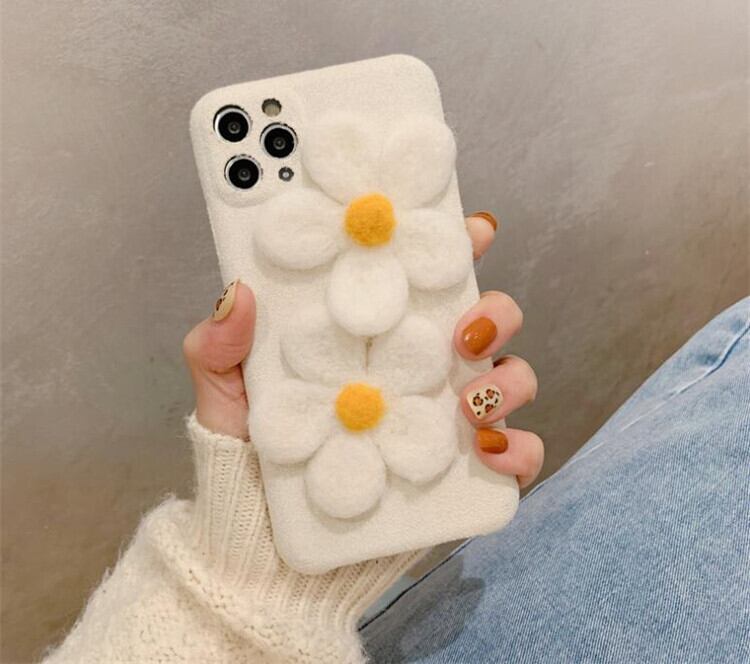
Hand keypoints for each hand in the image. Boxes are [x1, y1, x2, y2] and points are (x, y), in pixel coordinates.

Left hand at [183, 211, 543, 486]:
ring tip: (467, 399)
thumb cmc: (251, 460)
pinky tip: (486, 450)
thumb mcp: (225, 396)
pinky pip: (515, 454)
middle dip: (495, 312)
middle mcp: (418, 370)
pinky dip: (517, 448)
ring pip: (510, 379)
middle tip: (464, 329)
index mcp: (373, 337)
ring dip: (506, 379)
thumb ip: (218, 346)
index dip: (453, 245)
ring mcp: (444, 420)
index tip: (468, 228)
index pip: (423, 279)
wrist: (265, 552)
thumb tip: (238, 292)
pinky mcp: (460, 475)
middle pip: (485, 320)